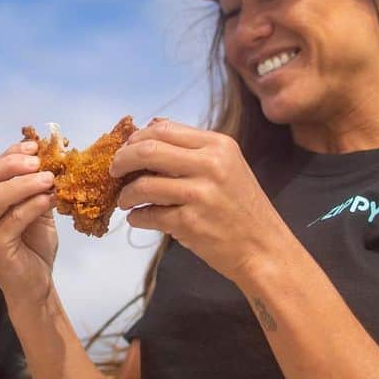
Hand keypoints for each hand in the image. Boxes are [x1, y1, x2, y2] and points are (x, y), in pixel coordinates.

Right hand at [0, 140, 57, 306]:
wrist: (35, 284)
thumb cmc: (32, 245)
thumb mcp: (33, 206)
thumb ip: (33, 183)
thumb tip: (45, 152)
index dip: (10, 154)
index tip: (35, 146)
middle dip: (13, 164)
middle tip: (40, 160)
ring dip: (26, 183)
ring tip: (50, 178)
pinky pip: (13, 218)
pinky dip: (34, 204)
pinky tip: (50, 200)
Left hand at [110, 118, 291, 281]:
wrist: (265, 250)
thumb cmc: (242, 209)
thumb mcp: (227, 166)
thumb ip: (191, 149)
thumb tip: (150, 128)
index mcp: (218, 145)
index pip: (164, 129)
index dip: (137, 138)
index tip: (125, 150)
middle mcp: (210, 164)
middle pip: (148, 150)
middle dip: (122, 160)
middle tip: (113, 171)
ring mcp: (200, 194)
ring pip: (143, 185)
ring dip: (125, 194)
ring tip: (124, 200)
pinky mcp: (190, 223)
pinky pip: (149, 215)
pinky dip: (137, 217)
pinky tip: (138, 218)